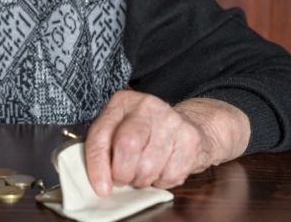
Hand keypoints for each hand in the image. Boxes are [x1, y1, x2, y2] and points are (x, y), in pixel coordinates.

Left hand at [84, 90, 249, 195]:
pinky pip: (170, 174)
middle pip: (126, 146)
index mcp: (122, 102)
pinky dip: (162, 181)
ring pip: (148, 166)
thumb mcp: (120, 129)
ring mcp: (171, 120)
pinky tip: (163, 169)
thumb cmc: (148, 132)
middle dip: (122, 173)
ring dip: (142, 180)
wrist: (193, 124)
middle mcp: (146, 106)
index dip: (97, 165)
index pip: (101, 135)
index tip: (101, 187)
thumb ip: (105, 148)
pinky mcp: (190, 138)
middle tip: (124, 179)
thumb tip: (99, 182)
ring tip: (144, 173)